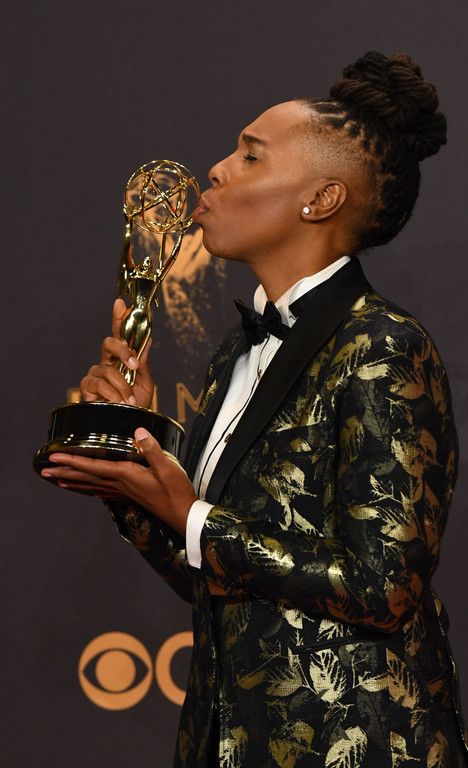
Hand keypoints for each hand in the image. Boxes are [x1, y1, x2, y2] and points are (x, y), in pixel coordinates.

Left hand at [42, 428, 197, 536]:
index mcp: (126, 474)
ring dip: (74, 482)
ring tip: (58, 480)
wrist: (183, 515)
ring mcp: (125, 492)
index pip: (92, 466)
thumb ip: (151, 448)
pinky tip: (88, 491)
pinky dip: (91, 489)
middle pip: (87, 477)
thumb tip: (138, 432)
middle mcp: (121, 484)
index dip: (72, 460)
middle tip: (44, 470)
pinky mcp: (131, 496)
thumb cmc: (176, 491)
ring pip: (92, 486)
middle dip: (65, 472)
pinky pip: (104, 491)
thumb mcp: (167, 466)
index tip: (53, 457)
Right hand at [80, 298, 154, 408]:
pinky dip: (112, 393)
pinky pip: (98, 383)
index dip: (119, 318)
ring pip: (106, 368)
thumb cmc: (136, 406)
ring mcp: (95, 374)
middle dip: (122, 350)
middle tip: (133, 364)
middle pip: (108, 342)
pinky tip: (118, 402)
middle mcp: (106, 363)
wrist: (128, 426)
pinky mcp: (87, 387)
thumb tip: (148, 339)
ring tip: (130, 400)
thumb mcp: (145, 383)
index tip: (121, 303)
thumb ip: (143, 362)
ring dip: (122, 385)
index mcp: (121, 359)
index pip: (120, 335)